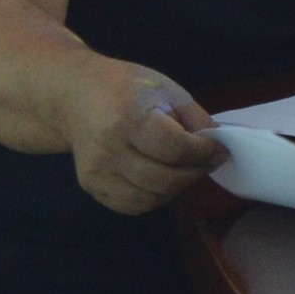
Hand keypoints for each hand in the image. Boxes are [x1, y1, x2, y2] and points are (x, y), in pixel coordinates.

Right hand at [70, 67, 225, 214]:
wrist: (76, 97)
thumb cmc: (126, 88)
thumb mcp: (167, 89)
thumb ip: (195, 117)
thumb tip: (219, 143)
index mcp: (128, 118)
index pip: (175, 148)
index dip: (203, 152)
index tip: (218, 147)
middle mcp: (108, 149)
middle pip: (165, 179)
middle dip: (195, 171)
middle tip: (207, 160)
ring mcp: (96, 172)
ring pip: (151, 198)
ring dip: (177, 187)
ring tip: (185, 168)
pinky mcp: (91, 186)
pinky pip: (132, 205)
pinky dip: (155, 197)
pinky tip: (161, 178)